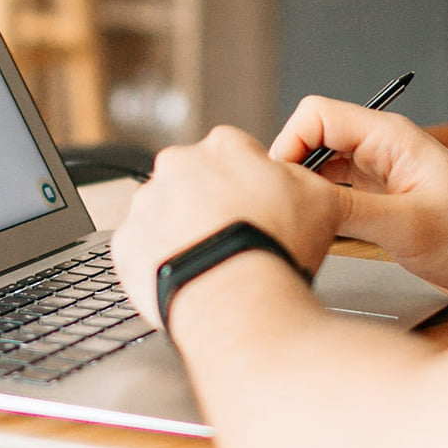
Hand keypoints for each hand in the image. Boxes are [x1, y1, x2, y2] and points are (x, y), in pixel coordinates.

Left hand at [112, 125, 345, 325]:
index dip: (249, 184)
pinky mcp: (126, 241)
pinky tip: (186, 277)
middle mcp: (177, 165)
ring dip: (181, 232)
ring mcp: (146, 203)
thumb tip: (300, 180)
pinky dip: (159, 262)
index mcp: (223, 147)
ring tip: (210, 263)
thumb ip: (306, 179)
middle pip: (194, 181)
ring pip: (164, 214)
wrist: (234, 301)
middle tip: (232, 238)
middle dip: (210, 205)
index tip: (256, 208)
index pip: (234, 153)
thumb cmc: (274, 249)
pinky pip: (141, 249)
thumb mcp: (322, 200)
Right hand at [271, 96, 447, 303]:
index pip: (315, 116)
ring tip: (297, 221)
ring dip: (304, 191)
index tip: (282, 184)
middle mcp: (379, 150)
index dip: (289, 144)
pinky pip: (331, 192)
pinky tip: (315, 231)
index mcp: (388, 138)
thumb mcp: (408, 227)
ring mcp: (377, 174)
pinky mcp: (377, 199)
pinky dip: (317, 208)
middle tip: (285, 207)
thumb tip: (298, 201)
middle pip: (310, 139)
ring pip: (317, 167)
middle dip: (291, 170)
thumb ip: (347, 209)